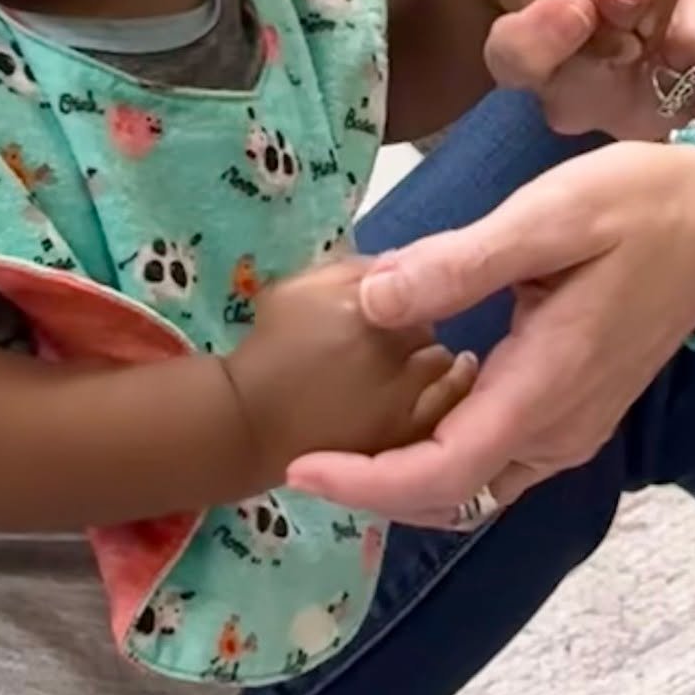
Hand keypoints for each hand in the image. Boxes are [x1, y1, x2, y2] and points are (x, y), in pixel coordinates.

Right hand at [228, 258, 477, 483]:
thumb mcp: (297, 287)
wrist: (249, 422)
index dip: (401, 298)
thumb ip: (352, 268)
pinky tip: (433, 387)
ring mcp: (400, 394)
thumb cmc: (267, 349)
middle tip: (393, 340)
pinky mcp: (403, 432)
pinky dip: (443, 394)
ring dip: (431, 361)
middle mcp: (388, 347)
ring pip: (443, 364)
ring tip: (409, 365)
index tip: (386, 310)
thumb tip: (399, 262)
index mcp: (363, 305)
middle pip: (429, 325)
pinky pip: (445, 407)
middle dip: (416, 328)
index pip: (412, 286)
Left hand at [285, 142, 694, 522]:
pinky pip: (495, 457)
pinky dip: (442, 453)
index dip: (364, 484)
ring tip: (340, 436)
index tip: (301, 468)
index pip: (441, 475)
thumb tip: (376, 301)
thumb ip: (460, 263)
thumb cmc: (640, 208)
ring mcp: (571, 429)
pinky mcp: (574, 413)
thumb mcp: (549, 216)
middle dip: (373, 488)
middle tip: (304, 453)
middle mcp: (559, 431)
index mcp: (545, 390)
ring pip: (473, 485)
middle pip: (451, 496)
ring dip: (406, 474)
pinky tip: (406, 407)